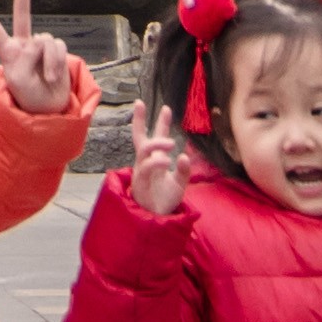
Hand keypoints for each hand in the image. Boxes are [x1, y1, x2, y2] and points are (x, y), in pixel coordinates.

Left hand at [0, 0, 77, 121]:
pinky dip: (57, 63)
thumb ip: (26, 58)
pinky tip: (54, 77)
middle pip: (23, 15)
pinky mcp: (56, 50)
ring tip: (46, 79)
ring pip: (45, 40)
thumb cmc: (28, 97)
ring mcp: (40, 46)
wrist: (48, 108)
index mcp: (8, 52)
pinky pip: (59, 47)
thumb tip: (40, 40)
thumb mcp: (19, 81)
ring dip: (49, 62)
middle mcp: (23, 44)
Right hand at [122, 103, 190, 217]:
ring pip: (143, 150)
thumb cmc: (166, 199)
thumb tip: (184, 156)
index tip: (166, 107)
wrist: (158, 218)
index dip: (161, 123)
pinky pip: (146, 168)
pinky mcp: (140, 182)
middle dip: (138, 120)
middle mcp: (146, 162)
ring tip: (171, 144)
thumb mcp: (180, 183)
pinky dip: (156, 162)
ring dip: (156, 144)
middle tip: (139, 103)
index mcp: (156, 160)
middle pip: (139, 138)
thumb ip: (184, 170)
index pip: (156, 137)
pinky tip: (168, 160)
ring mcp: (142, 171)